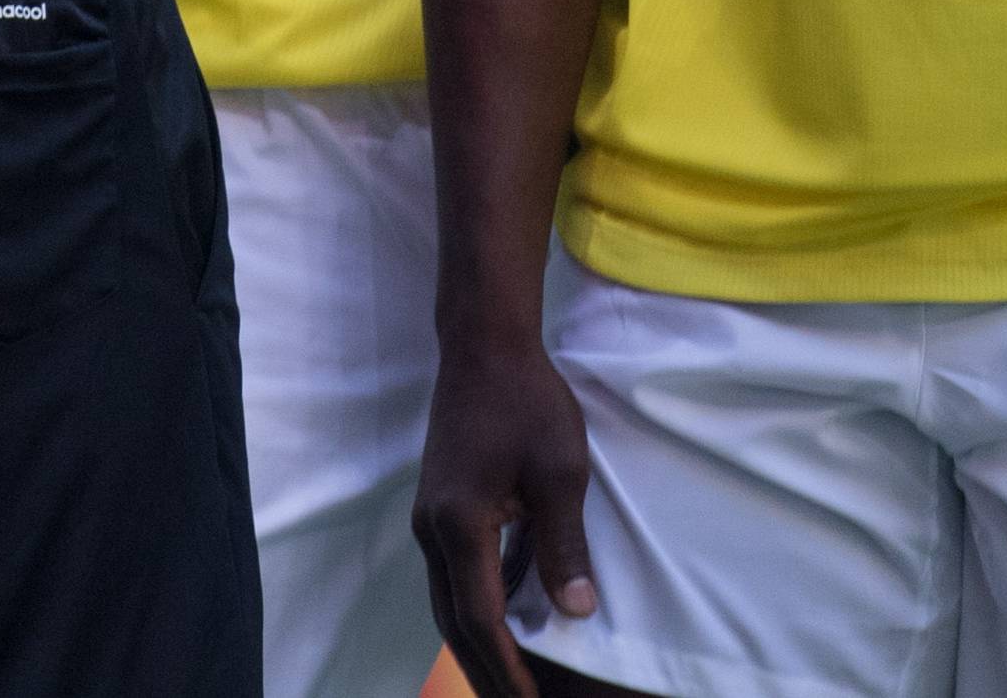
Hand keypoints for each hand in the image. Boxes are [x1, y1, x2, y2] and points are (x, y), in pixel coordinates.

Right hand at [414, 337, 595, 697]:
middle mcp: (432, 529)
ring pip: (446, 600)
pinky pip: (449, 575)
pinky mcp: (437, 505)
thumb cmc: (527, 400)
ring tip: (507, 680)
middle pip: (453, 621)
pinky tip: (497, 623)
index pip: (481, 620)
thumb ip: (563, 544)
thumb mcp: (560, 470)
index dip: (506, 670)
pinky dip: (471, 609)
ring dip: (475, 643)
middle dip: (484, 670)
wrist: (484, 342)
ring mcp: (430, 517)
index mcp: (459, 525)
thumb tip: (576, 612)